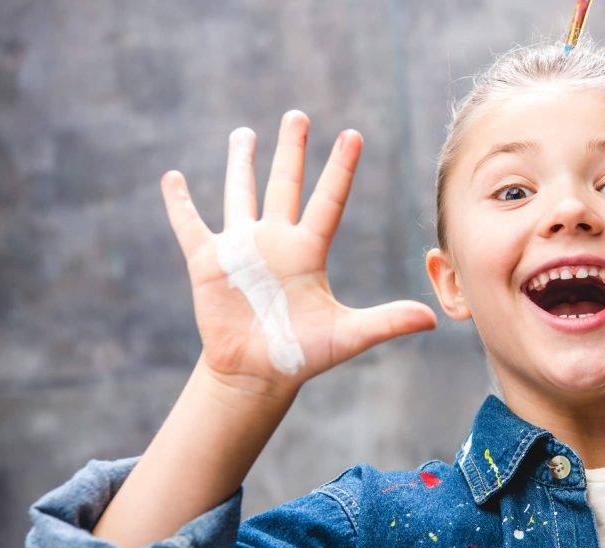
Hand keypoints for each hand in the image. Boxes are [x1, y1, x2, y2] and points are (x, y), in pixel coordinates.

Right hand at [161, 111, 436, 395]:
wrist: (258, 374)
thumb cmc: (303, 355)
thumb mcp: (347, 336)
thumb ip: (387, 322)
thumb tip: (433, 319)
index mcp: (308, 251)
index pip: (329, 200)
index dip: (341, 168)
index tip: (353, 134)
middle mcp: (276, 241)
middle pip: (285, 184)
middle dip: (291, 150)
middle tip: (298, 115)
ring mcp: (241, 249)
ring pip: (241, 194)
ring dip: (240, 163)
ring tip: (244, 133)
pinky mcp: (207, 263)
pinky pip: (189, 225)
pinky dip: (179, 203)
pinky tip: (172, 178)